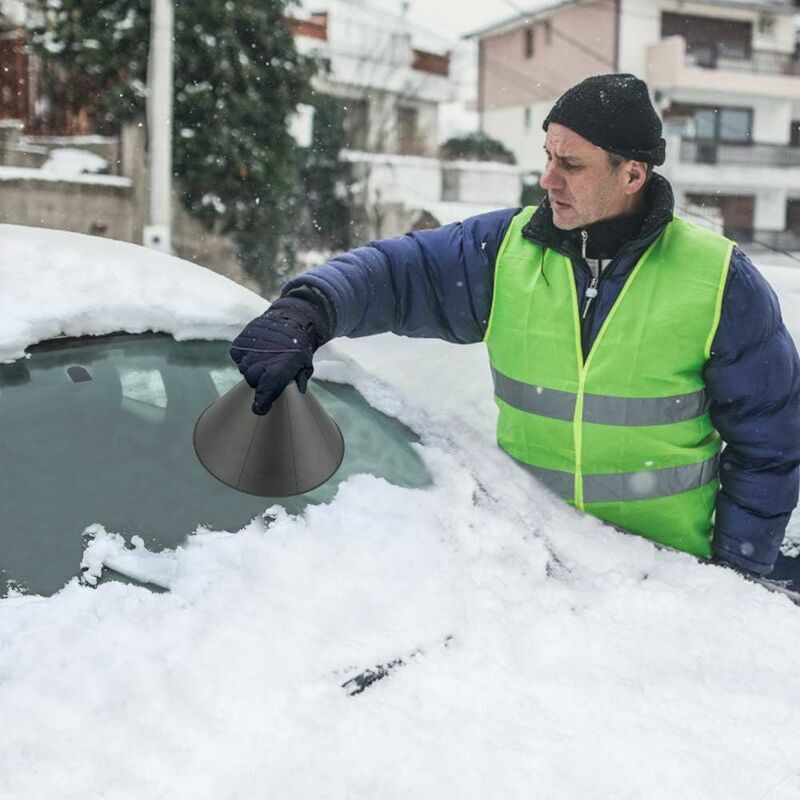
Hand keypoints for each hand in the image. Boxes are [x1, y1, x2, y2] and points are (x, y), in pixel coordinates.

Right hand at [230, 297, 327, 414]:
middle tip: (269, 372)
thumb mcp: (305, 364)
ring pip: (244, 368)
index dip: (261, 401)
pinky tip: (256, 351)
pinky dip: (244, 356)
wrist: (292, 318)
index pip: (265, 390)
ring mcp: (249, 350)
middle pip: (252, 380)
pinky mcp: (240, 342)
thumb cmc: (300, 345)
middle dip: (260, 380)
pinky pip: (237, 356)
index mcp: (279, 368)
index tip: (260, 408)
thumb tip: (298, 391)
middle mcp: (261, 360)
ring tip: (265, 358)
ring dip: (253, 367)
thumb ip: (299, 379)